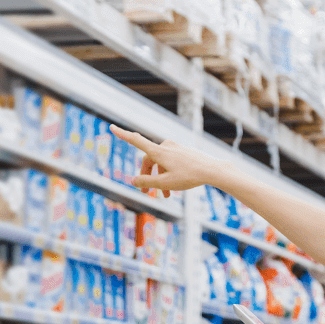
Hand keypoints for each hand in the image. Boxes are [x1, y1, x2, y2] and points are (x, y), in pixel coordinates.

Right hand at [110, 125, 229, 196]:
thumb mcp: (166, 183)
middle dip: (147, 176)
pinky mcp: (184, 152)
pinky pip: (172, 163)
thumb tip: (133, 181)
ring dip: (160, 178)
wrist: (213, 170)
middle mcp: (166, 146)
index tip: (111, 127)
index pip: (136, 141)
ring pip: (161, 163)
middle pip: (149, 160)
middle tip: (146, 193)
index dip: (123, 135)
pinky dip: (170, 174)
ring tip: (166, 196)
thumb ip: (147, 182)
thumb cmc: (189, 176)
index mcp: (159, 151)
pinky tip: (176, 187)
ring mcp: (176, 148)